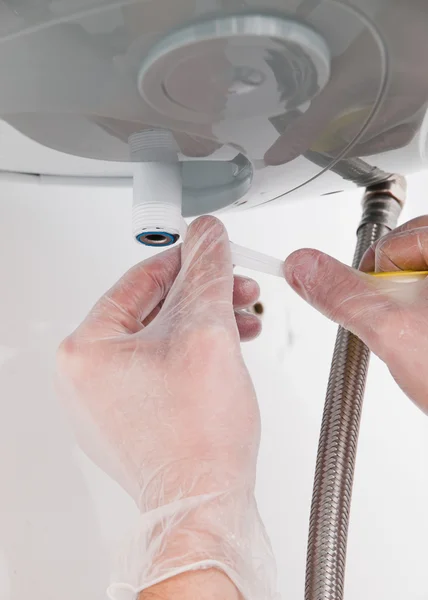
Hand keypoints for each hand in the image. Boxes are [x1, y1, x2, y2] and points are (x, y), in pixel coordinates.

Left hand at [57, 216, 276, 599]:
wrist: (204, 505)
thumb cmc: (197, 438)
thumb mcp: (207, 333)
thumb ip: (208, 274)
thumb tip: (208, 236)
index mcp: (86, 350)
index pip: (140, 280)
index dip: (187, 260)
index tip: (214, 251)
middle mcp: (86, 375)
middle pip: (153, 309)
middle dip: (204, 296)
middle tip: (237, 290)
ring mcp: (105, 400)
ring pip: (162, 338)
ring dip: (205, 324)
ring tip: (242, 321)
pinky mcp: (128, 416)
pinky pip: (162, 367)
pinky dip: (195, 353)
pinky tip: (228, 350)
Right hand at [285, 216, 427, 414]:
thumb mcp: (392, 329)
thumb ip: (341, 293)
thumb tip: (303, 266)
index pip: (397, 239)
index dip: (379, 279)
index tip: (387, 310)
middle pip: (412, 259)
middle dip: (398, 297)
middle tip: (414, 333)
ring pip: (422, 285)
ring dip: (414, 312)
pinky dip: (427, 322)